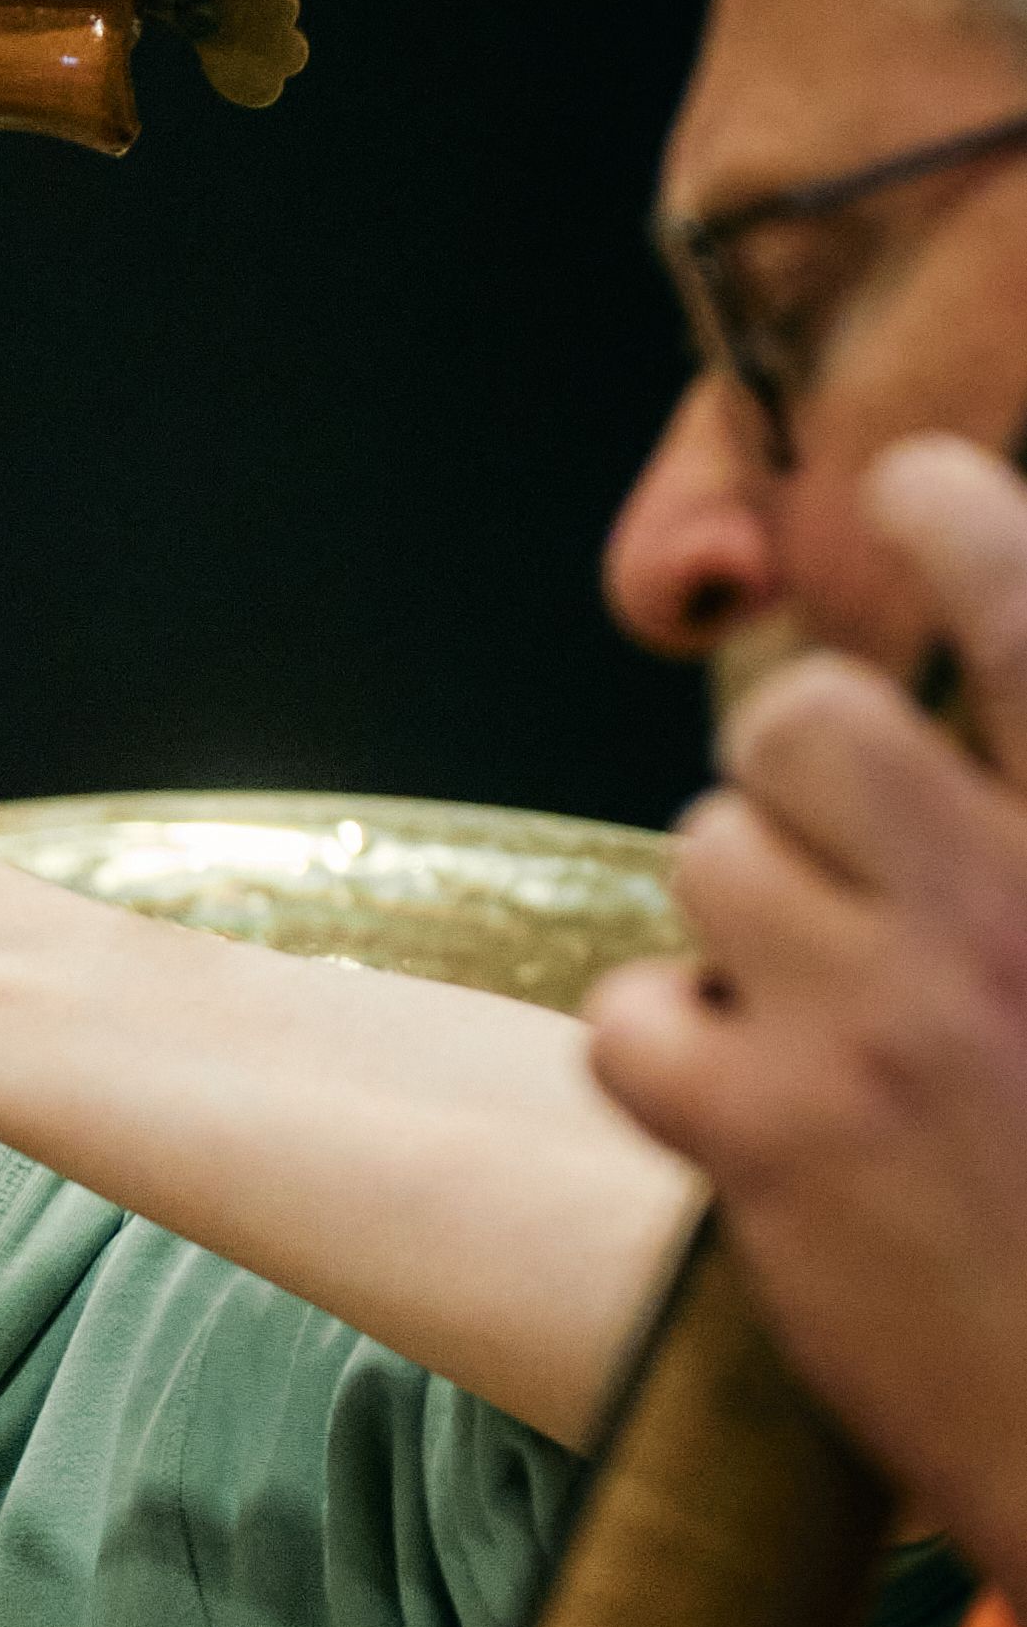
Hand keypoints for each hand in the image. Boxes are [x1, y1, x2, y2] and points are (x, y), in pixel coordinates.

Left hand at [589, 437, 1026, 1610]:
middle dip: (794, 767)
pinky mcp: (772, 1146)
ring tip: (820, 1015)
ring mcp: (883, 1026)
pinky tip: (745, 1106)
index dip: (964, 523)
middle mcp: (1005, 911)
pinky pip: (636, 1017)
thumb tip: (982, 766)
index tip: (913, 481)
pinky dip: (668, 1055)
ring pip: (709, 861)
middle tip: (832, 847)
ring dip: (742, 926)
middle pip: (806, 720)